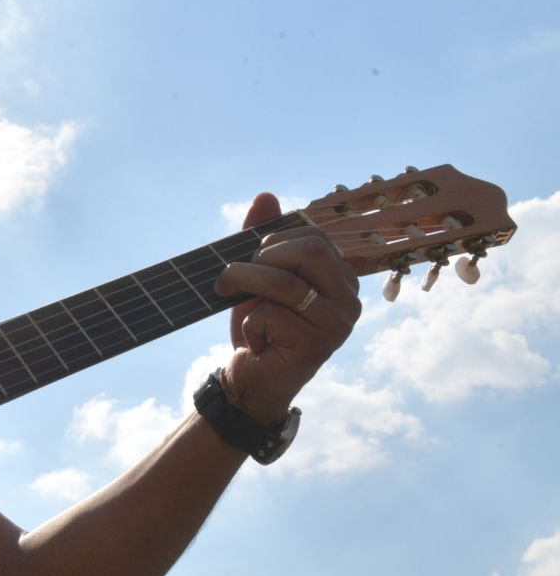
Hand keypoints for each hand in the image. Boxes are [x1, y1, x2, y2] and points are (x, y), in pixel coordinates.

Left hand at [213, 193, 361, 422]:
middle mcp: (350, 300)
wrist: (252, 380)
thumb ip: (261, 237)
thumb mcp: (257, 277)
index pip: (317, 237)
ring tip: (225, 293)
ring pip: (284, 283)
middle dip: (265, 255)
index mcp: (342, 279)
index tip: (253, 256)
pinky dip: (249, 323)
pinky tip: (255, 341)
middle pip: (313, 251)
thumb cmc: (259, 326)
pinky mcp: (316, 346)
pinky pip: (270, 315)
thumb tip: (266, 195)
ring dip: (243, 282)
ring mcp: (337, 325)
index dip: (277, 239)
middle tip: (238, 274)